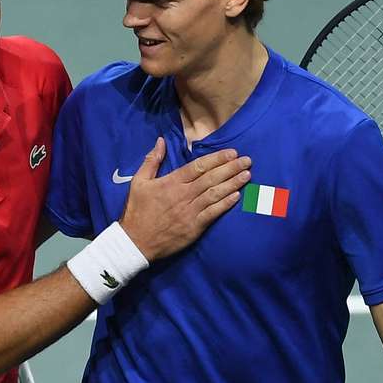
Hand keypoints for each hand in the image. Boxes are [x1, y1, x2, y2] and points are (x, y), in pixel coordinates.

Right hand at [119, 138, 250, 260]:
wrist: (135, 242)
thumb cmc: (137, 211)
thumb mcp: (138, 182)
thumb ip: (152, 160)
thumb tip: (161, 140)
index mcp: (171, 182)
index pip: (198, 166)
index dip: (217, 158)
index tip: (232, 152)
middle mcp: (183, 195)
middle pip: (211, 178)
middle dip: (231, 168)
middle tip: (247, 160)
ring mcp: (190, 211)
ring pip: (215, 194)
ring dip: (233, 183)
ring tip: (247, 175)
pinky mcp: (194, 227)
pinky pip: (213, 213)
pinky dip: (226, 204)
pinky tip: (238, 196)